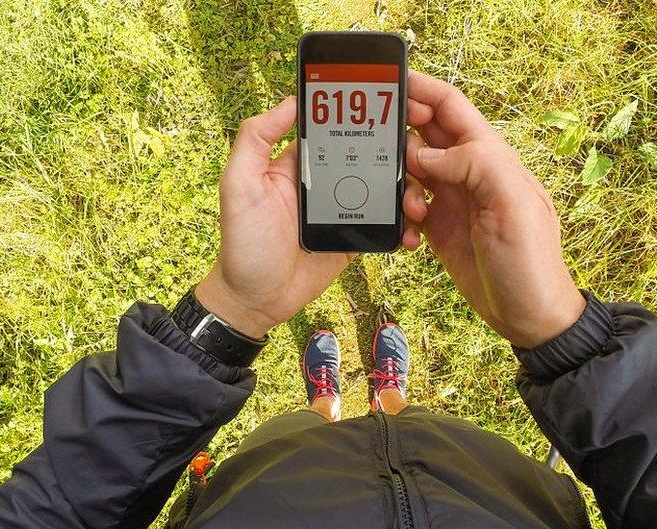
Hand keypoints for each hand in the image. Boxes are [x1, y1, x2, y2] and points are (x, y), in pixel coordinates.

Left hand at [196, 97, 426, 337]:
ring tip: (415, 202)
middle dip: (398, 153)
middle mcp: (325, 180)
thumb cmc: (242, 242)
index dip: (362, 115)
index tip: (391, 105)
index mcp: (299, 162)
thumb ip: (256, 139)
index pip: (335, 128)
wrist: (257, 299)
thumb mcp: (239, 185)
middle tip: (417, 157)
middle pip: (370, 153)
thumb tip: (290, 101)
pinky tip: (412, 225)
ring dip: (406, 189)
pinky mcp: (356, 234)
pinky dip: (403, 222)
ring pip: (385, 187)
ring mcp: (344, 207)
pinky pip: (386, 222)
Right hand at [405, 71, 584, 347]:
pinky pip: (408, 206)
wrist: (530, 317)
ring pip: (411, 170)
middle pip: (425, 134)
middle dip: (399, 135)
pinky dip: (399, 215)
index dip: (422, 91)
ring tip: (410, 209)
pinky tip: (407, 234)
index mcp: (491, 158)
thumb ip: (476, 166)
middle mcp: (470, 173)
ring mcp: (453, 200)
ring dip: (399, 182)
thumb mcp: (513, 207)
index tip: (388, 86)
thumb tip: (427, 156)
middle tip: (377, 148)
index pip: (452, 108)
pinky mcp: (440, 228)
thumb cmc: (531, 262)